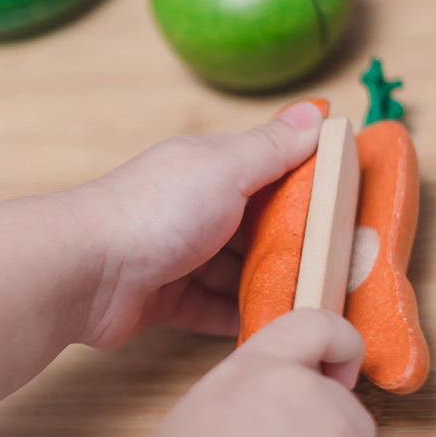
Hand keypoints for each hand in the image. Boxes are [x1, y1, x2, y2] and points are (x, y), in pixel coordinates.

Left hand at [70, 101, 323, 347]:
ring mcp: (179, 255)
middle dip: (293, 244)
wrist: (85, 271)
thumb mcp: (224, 169)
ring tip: (313, 303)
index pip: (269, 169)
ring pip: (236, 271)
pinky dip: (238, 316)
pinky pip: (211, 308)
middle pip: (255, 226)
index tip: (350, 205)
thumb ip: (270, 148)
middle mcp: (194, 208)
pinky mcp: (166, 298)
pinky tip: (272, 325)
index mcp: (209, 168)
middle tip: (341, 267)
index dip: (307, 184)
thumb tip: (313, 112)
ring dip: (269, 284)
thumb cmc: (155, 211)